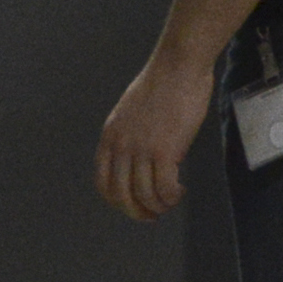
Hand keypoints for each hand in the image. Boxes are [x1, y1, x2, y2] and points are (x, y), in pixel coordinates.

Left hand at [96, 47, 215, 220]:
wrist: (178, 66)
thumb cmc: (163, 84)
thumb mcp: (132, 112)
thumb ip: (131, 137)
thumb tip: (143, 162)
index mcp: (110, 137)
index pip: (103, 183)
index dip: (117, 202)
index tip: (134, 206)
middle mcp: (121, 146)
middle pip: (121, 196)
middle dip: (137, 212)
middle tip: (153, 215)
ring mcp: (141, 149)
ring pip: (144, 196)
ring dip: (159, 206)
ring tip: (171, 200)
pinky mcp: (164, 151)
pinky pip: (164, 189)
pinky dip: (171, 197)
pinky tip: (179, 190)